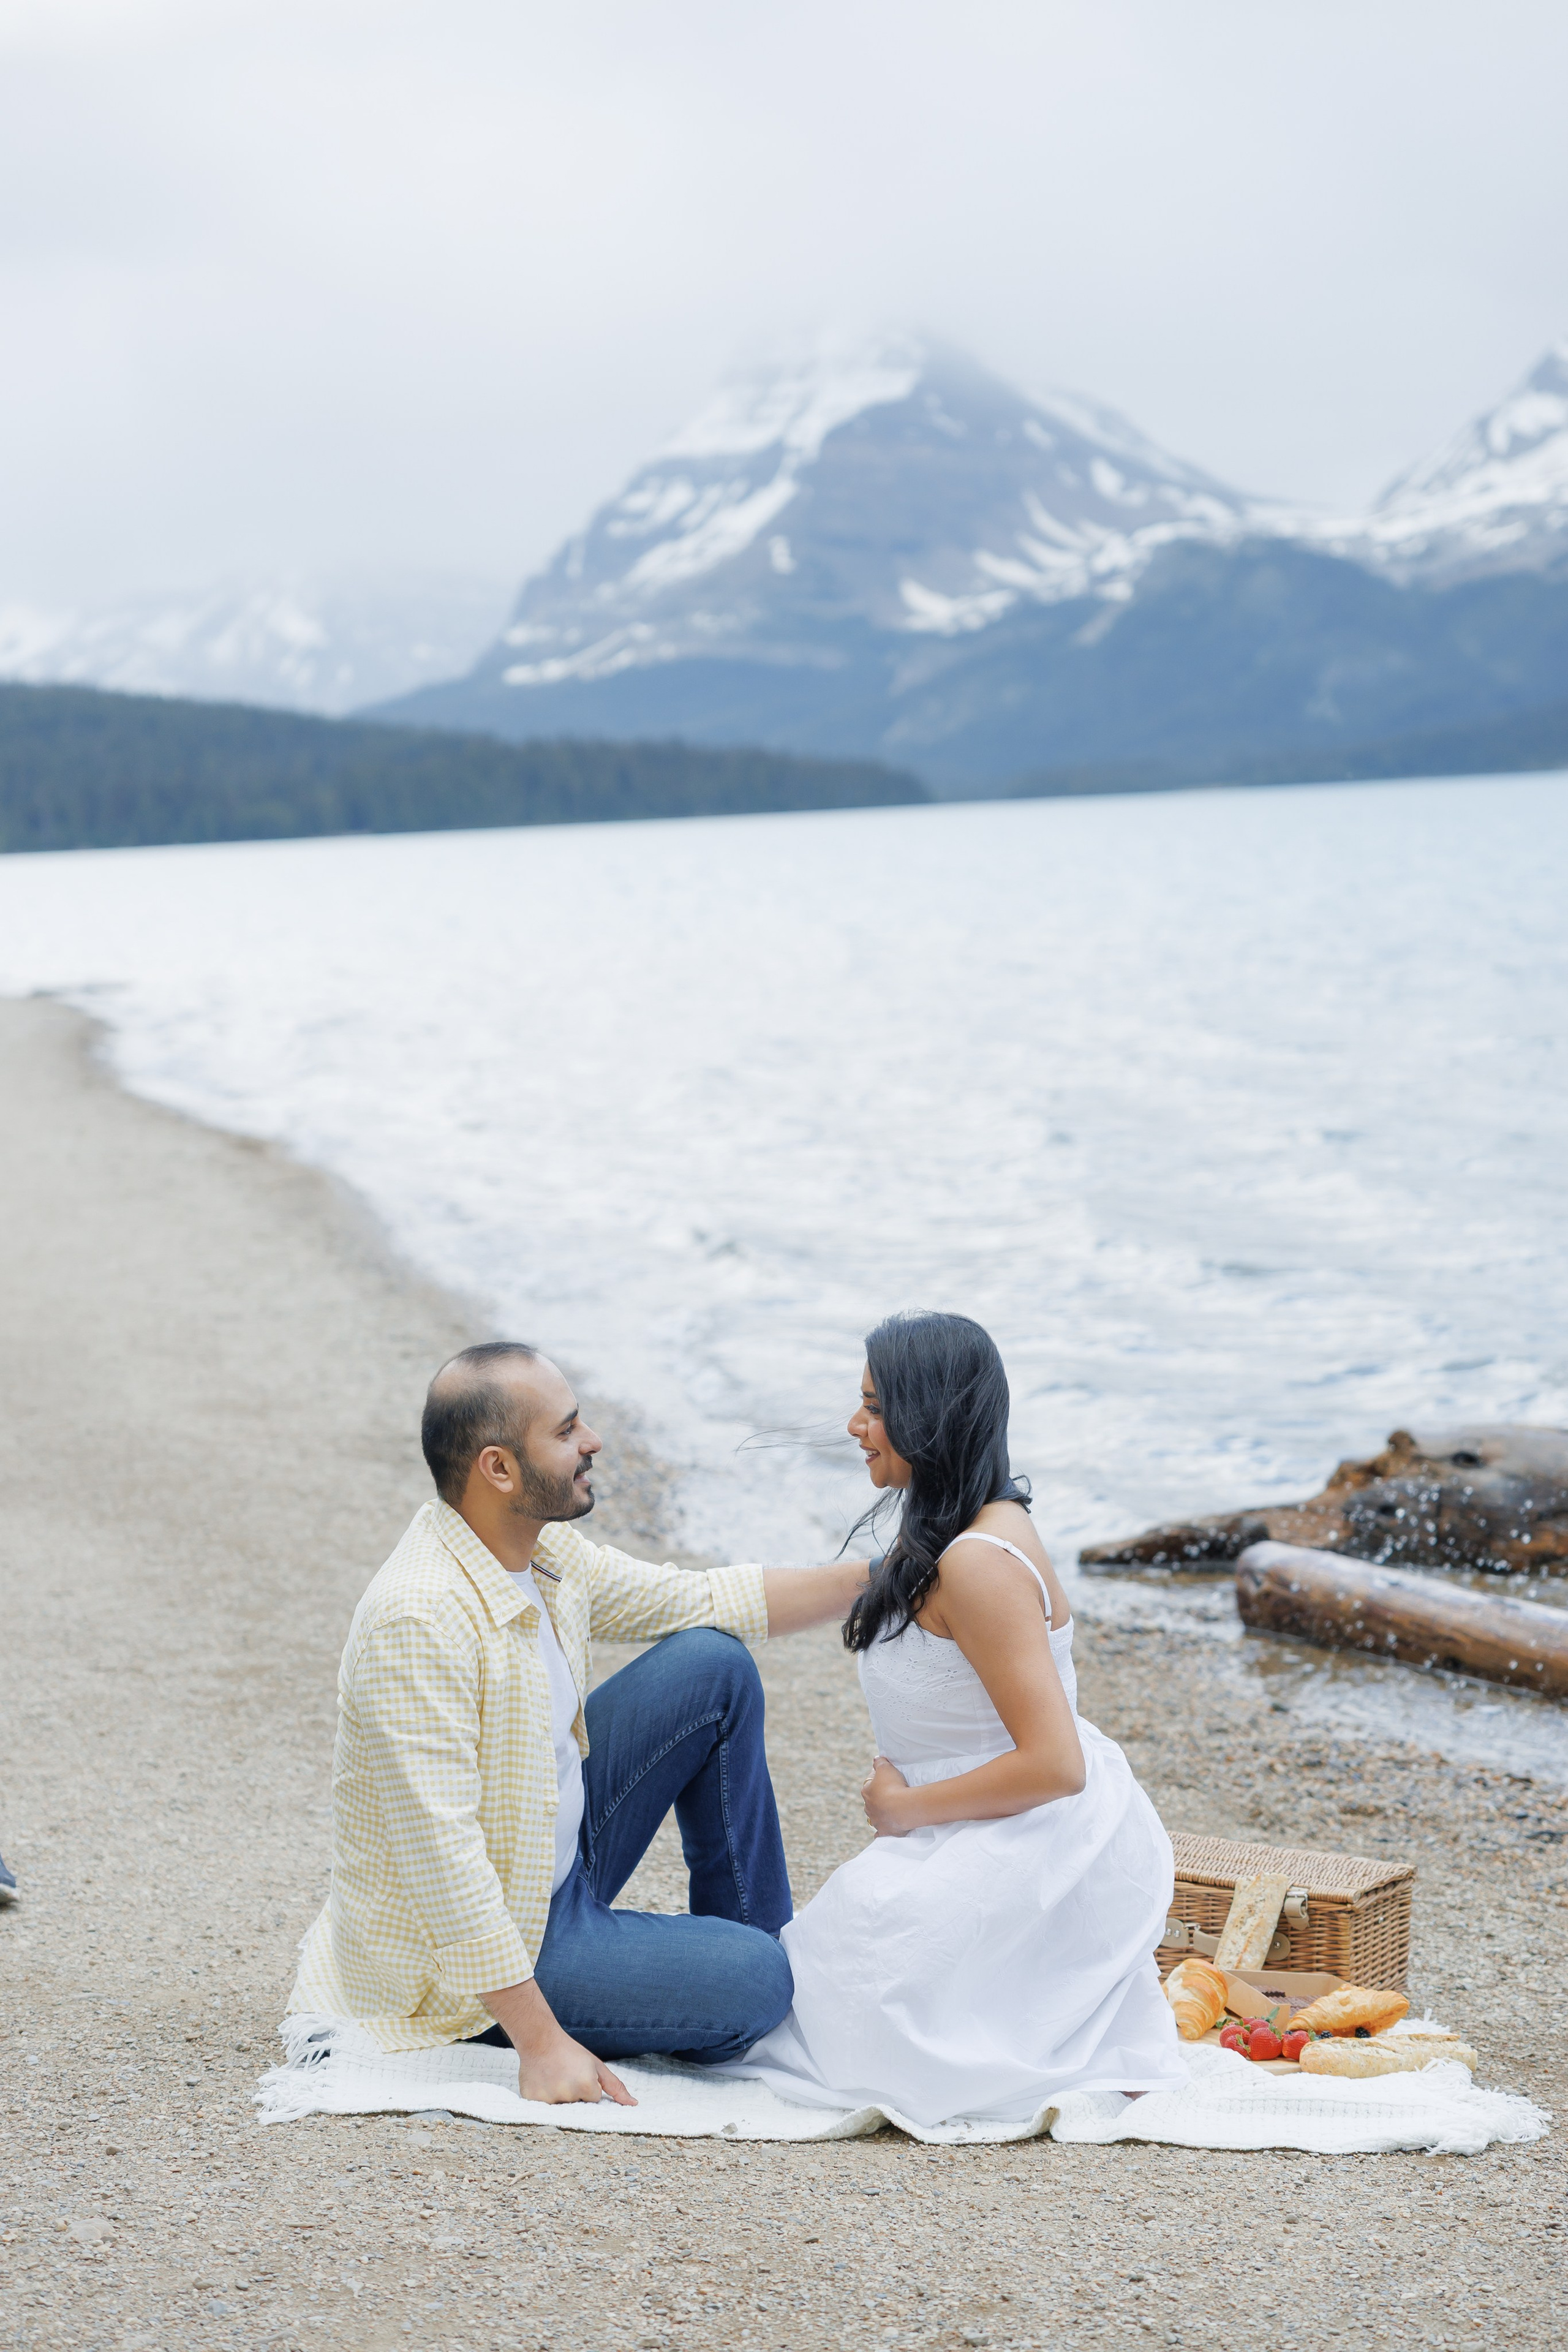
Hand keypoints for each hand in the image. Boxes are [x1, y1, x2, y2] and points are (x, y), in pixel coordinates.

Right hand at [517, 2036, 635, 2107]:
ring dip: (560, 2099)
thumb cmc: (571, 2053)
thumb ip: (616, 2087)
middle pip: (578, 2107)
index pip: (594, 2100)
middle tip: (566, 2077)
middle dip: (575, 2096)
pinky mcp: (533, 2101)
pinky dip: (545, 2100)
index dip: (588, 2087)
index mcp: (586, 2085)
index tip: (579, 2074)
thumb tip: (634, 2104)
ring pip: (562, 2110)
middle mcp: (568, 2094)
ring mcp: (549, 2100)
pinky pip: (545, 2111)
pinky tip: (544, 2084)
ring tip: (554, 2079)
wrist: (539, 2040)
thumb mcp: (596, 2066)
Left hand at [861, 1754, 911, 1835]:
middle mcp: (868, 1808)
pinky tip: (882, 1830)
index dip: (877, 1779)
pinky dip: (880, 1832)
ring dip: (880, 1813)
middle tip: (891, 1793)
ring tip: (891, 1809)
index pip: (869, 1783)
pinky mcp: (884, 1831)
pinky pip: (879, 1833)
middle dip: (878, 1798)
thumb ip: (879, 1762)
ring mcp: (876, 1821)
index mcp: (866, 1792)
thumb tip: (876, 1759)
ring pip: (874, 1817)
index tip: (886, 1778)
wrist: (902, 1808)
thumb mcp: (885, 1767)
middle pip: (871, 1801)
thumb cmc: (893, 1785)